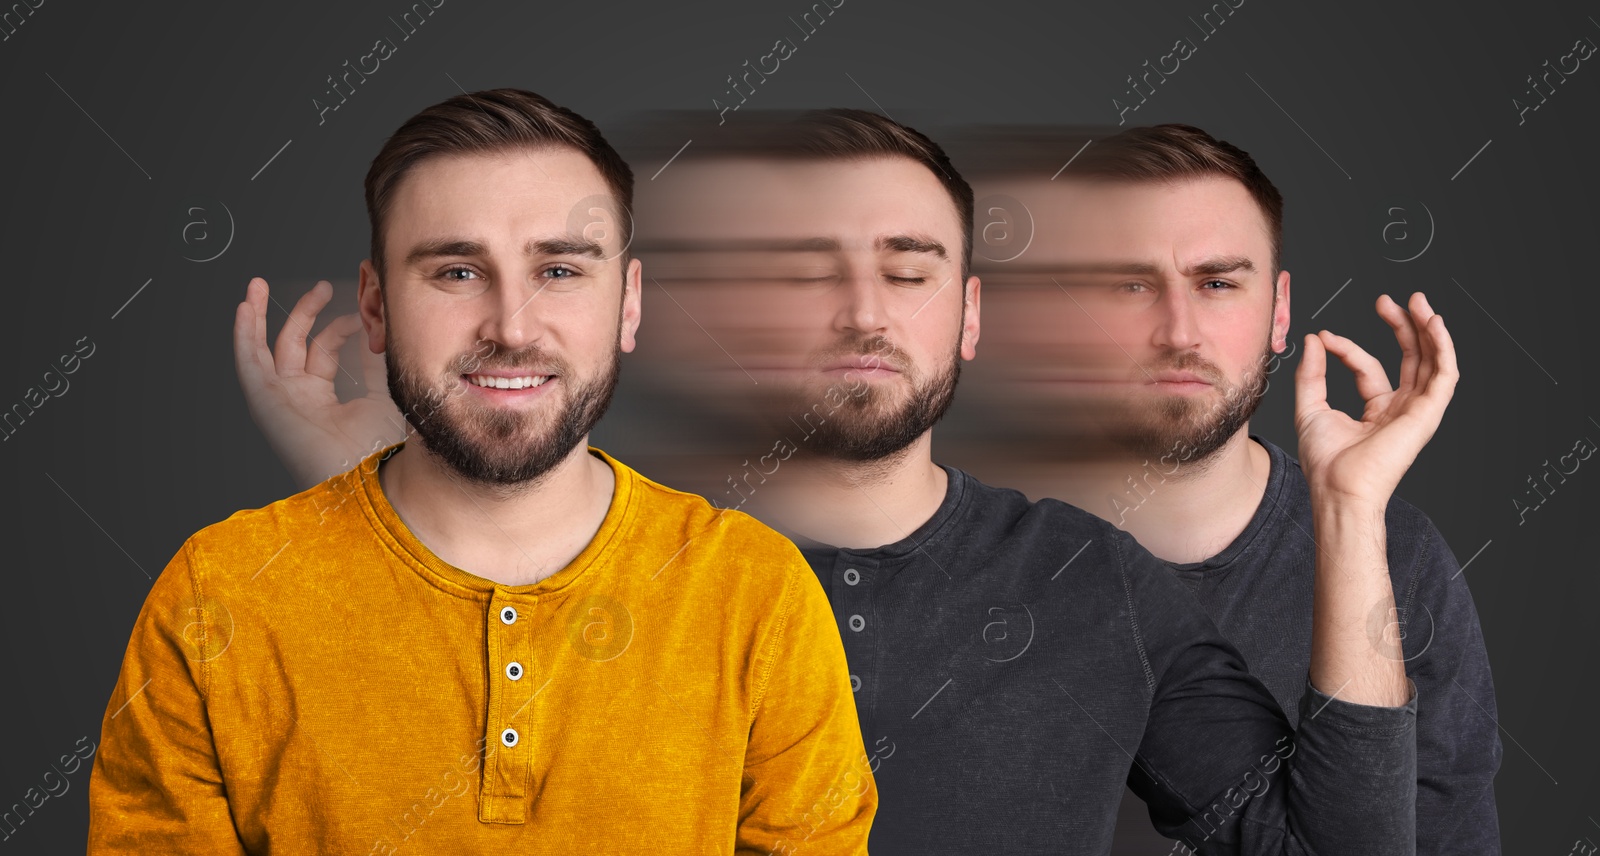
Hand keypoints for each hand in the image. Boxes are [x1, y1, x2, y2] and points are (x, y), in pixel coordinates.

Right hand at [233, 277, 407, 489]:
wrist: (368, 475)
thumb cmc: (378, 449)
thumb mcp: (381, 394)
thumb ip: (372, 363)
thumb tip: (375, 331)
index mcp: (322, 398)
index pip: (321, 350)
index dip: (337, 326)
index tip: (360, 311)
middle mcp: (297, 398)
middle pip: (291, 344)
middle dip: (302, 312)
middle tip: (321, 286)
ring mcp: (280, 400)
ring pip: (262, 349)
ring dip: (259, 315)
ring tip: (259, 284)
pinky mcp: (266, 404)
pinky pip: (249, 365)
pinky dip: (244, 335)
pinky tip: (246, 308)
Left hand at [1295, 291, 1458, 505]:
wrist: (1337, 487)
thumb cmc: (1325, 461)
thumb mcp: (1310, 407)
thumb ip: (1312, 373)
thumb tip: (1315, 339)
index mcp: (1377, 410)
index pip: (1369, 368)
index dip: (1348, 347)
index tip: (1324, 336)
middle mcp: (1401, 409)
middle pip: (1411, 359)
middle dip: (1404, 326)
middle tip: (1389, 299)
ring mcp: (1416, 411)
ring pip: (1432, 362)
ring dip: (1428, 330)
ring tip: (1418, 301)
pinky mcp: (1428, 413)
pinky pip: (1445, 374)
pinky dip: (1443, 347)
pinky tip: (1434, 324)